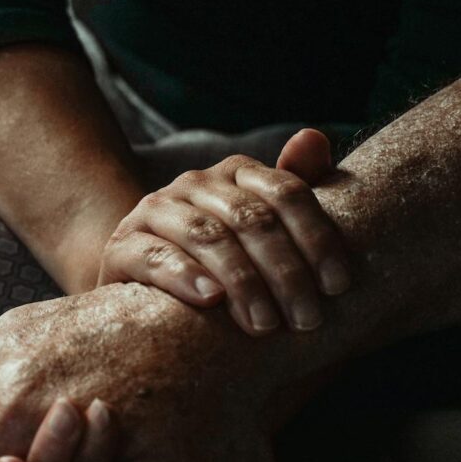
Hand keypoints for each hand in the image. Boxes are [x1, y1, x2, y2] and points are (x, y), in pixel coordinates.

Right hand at [99, 128, 349, 333]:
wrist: (141, 284)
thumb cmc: (217, 264)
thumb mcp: (260, 233)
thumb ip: (292, 193)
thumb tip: (314, 138)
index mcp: (236, 175)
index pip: (286, 193)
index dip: (317, 237)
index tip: (338, 286)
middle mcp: (195, 184)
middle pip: (251, 218)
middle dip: (286, 272)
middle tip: (308, 320)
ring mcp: (155, 211)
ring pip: (207, 236)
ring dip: (243, 282)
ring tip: (265, 323)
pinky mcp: (122, 246)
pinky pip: (156, 256)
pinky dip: (185, 275)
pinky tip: (210, 299)